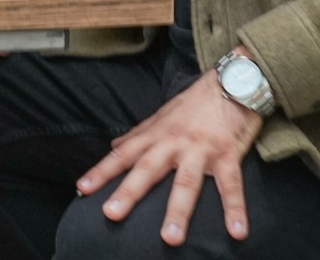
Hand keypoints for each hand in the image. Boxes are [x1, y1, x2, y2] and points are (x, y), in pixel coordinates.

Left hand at [75, 65, 263, 246]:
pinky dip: (235, 209)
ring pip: (186, 183)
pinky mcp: (227, 154)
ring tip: (170, 238)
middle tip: (111, 214)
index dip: (102, 171)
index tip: (82, 189)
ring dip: (178, 211)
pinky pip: (231, 185)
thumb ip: (138, 134)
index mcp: (156, 135)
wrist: (232, 81)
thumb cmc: (195, 103)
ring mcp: (200, 149)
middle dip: (129, 192)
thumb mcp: (162, 116)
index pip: (123, 155)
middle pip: (147, 169)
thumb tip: (114, 146)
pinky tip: (237, 232)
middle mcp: (173, 143)